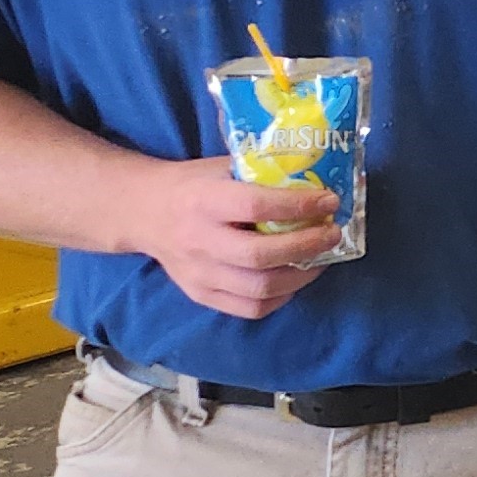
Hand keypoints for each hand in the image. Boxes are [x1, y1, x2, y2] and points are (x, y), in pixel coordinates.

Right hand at [128, 157, 341, 318]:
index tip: (330, 201)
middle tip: (333, 234)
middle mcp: (198, 240)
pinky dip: (281, 297)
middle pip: (259, 256)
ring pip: (258, 289)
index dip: (298, 206)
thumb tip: (319, 177)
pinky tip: (295, 278)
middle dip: (306, 246)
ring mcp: (197, 273)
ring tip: (321, 258)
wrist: (144, 212)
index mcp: (202, 201)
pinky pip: (249, 309)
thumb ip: (262, 173)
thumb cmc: (193, 185)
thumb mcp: (221, 167)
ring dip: (300, 276)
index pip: (255, 207)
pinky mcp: (199, 294)